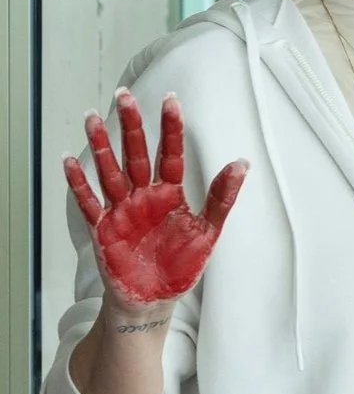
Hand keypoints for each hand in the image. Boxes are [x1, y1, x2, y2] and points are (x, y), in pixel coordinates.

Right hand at [64, 89, 246, 312]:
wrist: (156, 299)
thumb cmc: (182, 264)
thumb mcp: (208, 230)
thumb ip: (222, 198)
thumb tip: (242, 163)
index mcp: (170, 193)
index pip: (170, 153)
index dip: (170, 128)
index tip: (171, 100)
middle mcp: (143, 196)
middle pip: (135, 154)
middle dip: (130, 125)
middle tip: (123, 94)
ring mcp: (121, 209)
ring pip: (110, 171)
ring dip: (100, 146)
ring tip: (91, 118)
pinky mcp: (103, 228)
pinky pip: (89, 202)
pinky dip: (79, 183)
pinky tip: (71, 161)